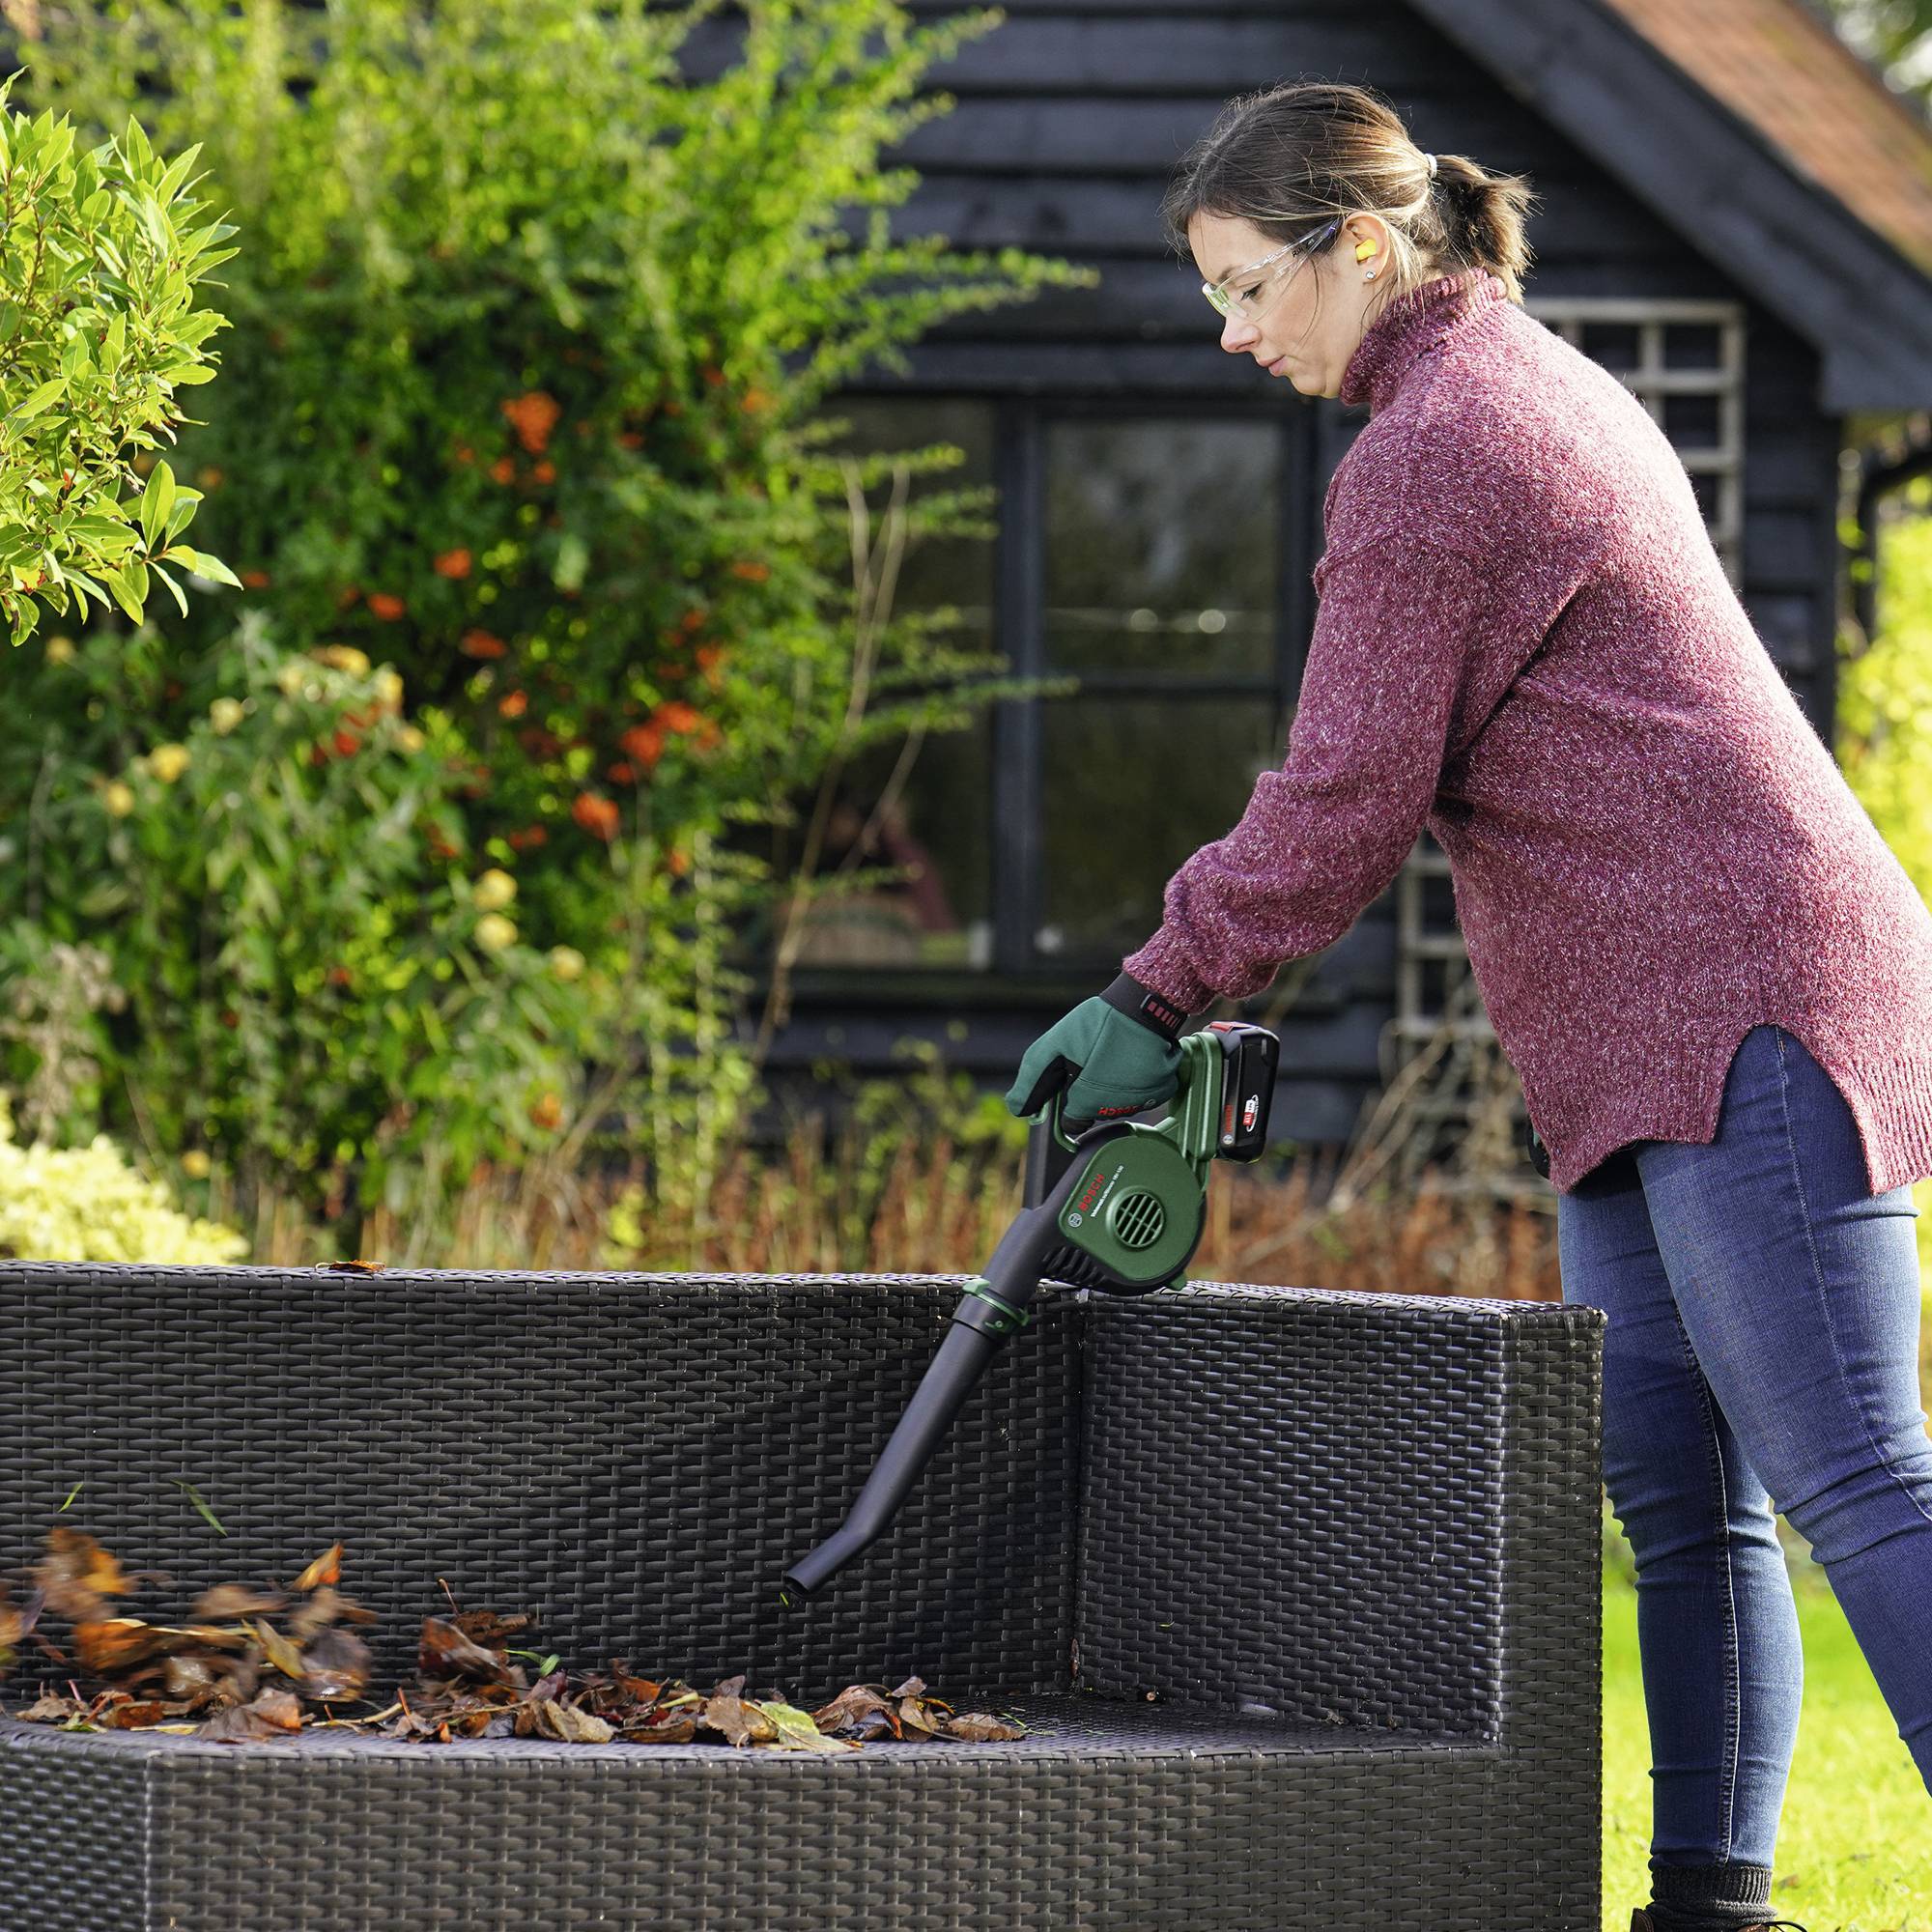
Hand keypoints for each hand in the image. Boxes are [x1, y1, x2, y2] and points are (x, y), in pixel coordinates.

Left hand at [1004, 972, 1190, 1126]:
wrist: (1143, 1007)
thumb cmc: (1096, 1025)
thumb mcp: (1053, 1046)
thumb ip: (1032, 1080)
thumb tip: (1017, 1109)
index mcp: (1087, 1103)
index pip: (1072, 1125)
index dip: (1068, 1105)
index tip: (1071, 1085)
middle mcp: (1115, 1110)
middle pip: (1096, 1113)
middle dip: (1090, 1093)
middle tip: (1093, 1062)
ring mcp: (1141, 1101)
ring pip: (1120, 1103)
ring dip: (1114, 1086)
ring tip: (1113, 1055)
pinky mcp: (1162, 1090)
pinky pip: (1144, 1093)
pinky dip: (1138, 1080)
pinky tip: (1132, 1057)